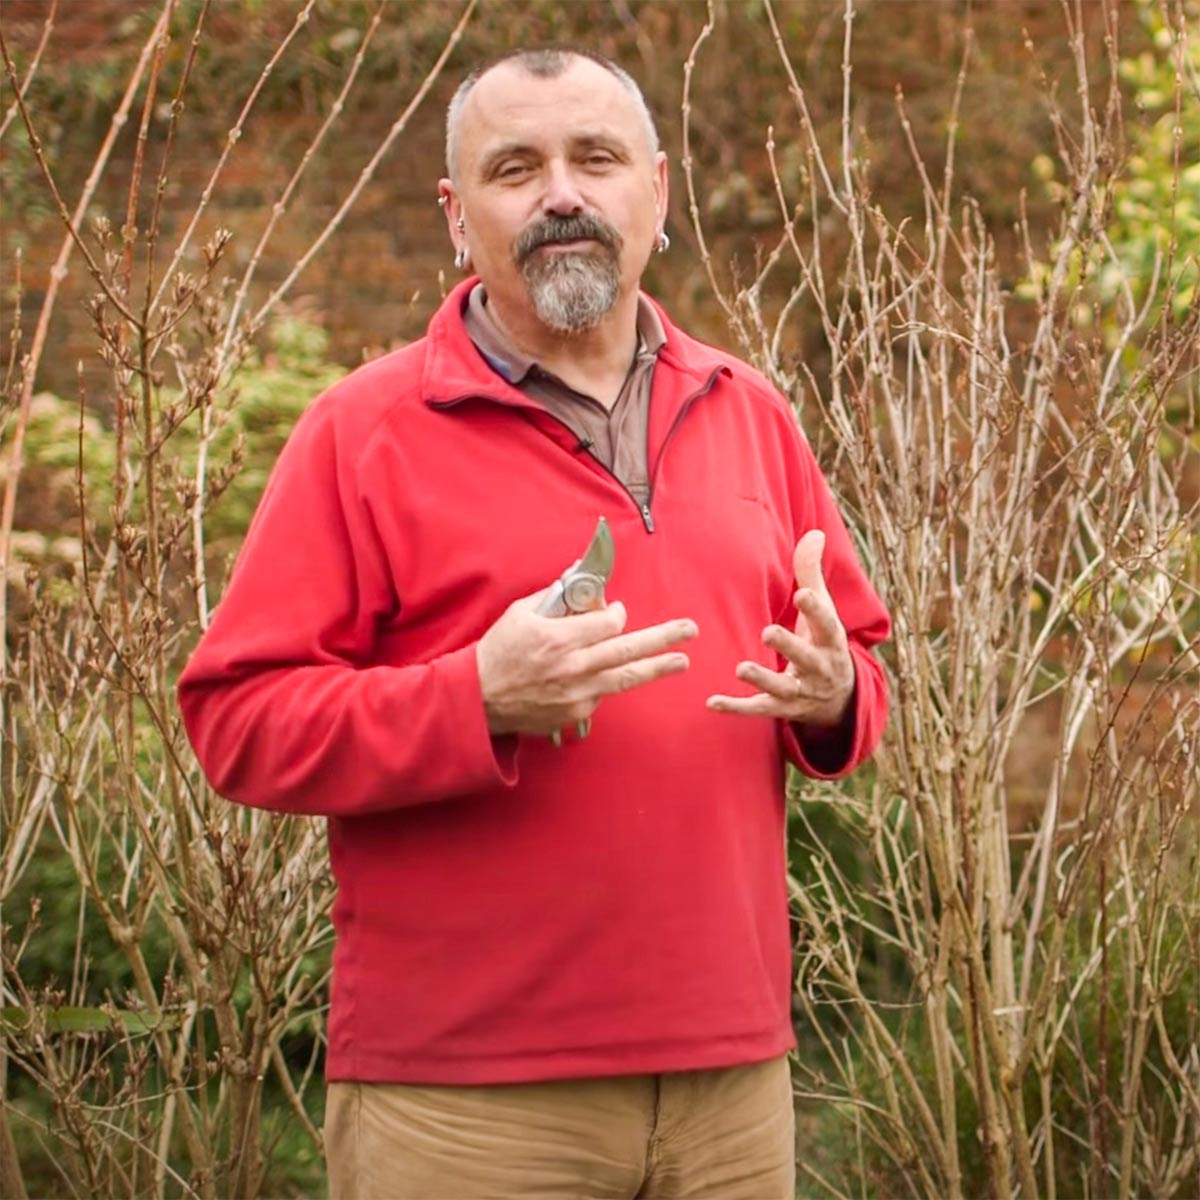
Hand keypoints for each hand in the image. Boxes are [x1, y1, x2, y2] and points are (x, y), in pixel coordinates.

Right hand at [477, 590, 697, 737]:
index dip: (616, 615)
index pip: (608, 623)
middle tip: (690, 630)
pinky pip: (601, 694)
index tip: (616, 612)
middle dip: (663, 638)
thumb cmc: (498, 652)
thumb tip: (579, 578)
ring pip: (625, 678)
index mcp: (559, 638)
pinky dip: (606, 682)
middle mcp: (573, 667)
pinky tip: (602, 677)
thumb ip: (554, 597)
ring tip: (682, 661)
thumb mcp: (520, 614)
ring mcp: (577, 694)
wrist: (478, 700)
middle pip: (628, 649)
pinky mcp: (576, 713)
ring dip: (657, 668)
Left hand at [706, 530, 854, 727]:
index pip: (827, 623)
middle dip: (789, 646)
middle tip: (768, 632)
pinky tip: (712, 702)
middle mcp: (819, 668)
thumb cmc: (823, 641)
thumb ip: (812, 573)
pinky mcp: (782, 709)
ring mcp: (801, 691)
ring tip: (741, 668)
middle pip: (807, 657)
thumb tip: (814, 532)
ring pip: (783, 688)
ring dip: (763, 679)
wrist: (839, 698)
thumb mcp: (824, 610)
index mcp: (830, 640)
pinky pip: (759, 709)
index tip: (804, 593)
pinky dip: (736, 708)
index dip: (816, 609)